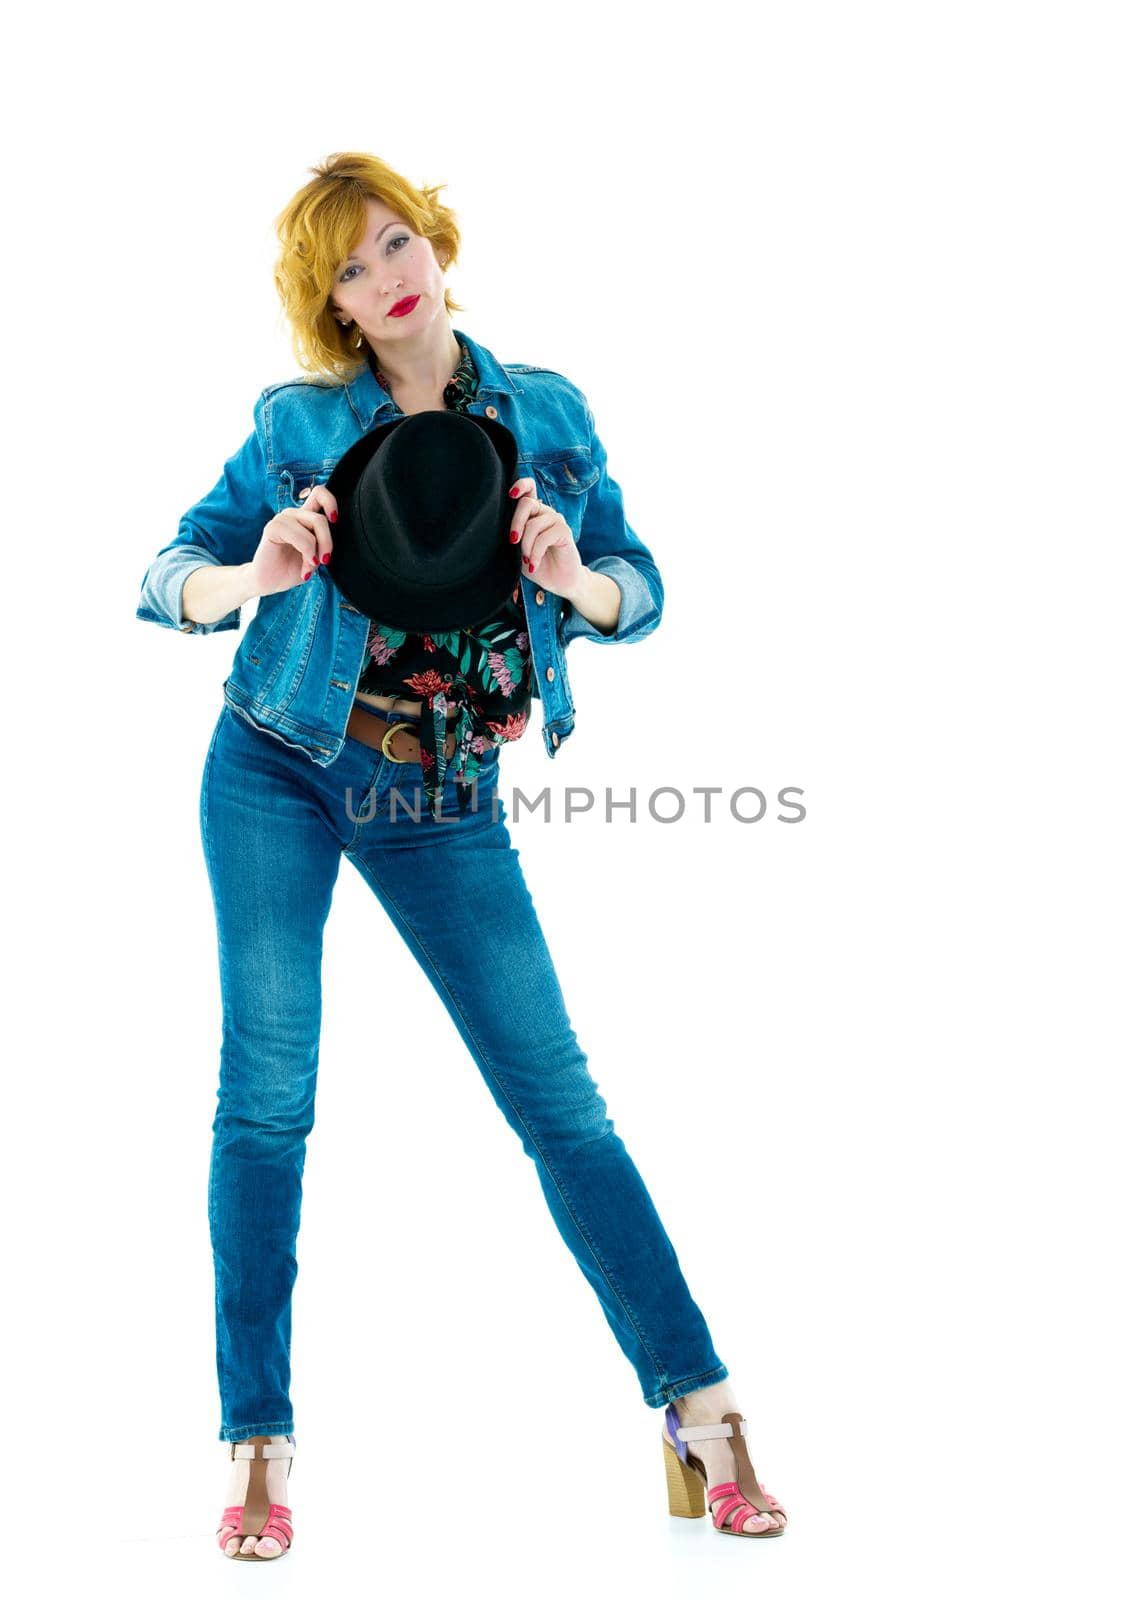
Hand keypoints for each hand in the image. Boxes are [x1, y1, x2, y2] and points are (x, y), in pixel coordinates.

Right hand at [250, 483, 337, 596]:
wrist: (270, 583)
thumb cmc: (292, 569)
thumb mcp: (316, 555)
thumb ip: (324, 542)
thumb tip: (337, 534)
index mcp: (305, 517)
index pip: (319, 493)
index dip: (331, 502)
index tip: (335, 521)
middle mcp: (294, 514)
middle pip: (321, 518)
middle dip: (328, 543)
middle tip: (324, 561)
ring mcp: (283, 519)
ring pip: (314, 524)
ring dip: (316, 551)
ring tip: (309, 567)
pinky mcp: (273, 528)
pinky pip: (300, 536)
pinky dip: (307, 553)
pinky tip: (305, 569)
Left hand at [507, 477, 583, 600]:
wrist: (558, 582)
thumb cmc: (537, 565)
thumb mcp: (519, 551)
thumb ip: (513, 537)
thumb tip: (498, 530)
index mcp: (533, 513)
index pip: (529, 487)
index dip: (520, 485)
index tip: (511, 495)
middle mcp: (545, 512)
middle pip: (526, 503)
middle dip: (515, 523)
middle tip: (513, 542)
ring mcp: (556, 520)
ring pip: (533, 524)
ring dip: (526, 545)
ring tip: (526, 560)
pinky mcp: (564, 531)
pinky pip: (544, 537)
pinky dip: (535, 553)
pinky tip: (534, 564)